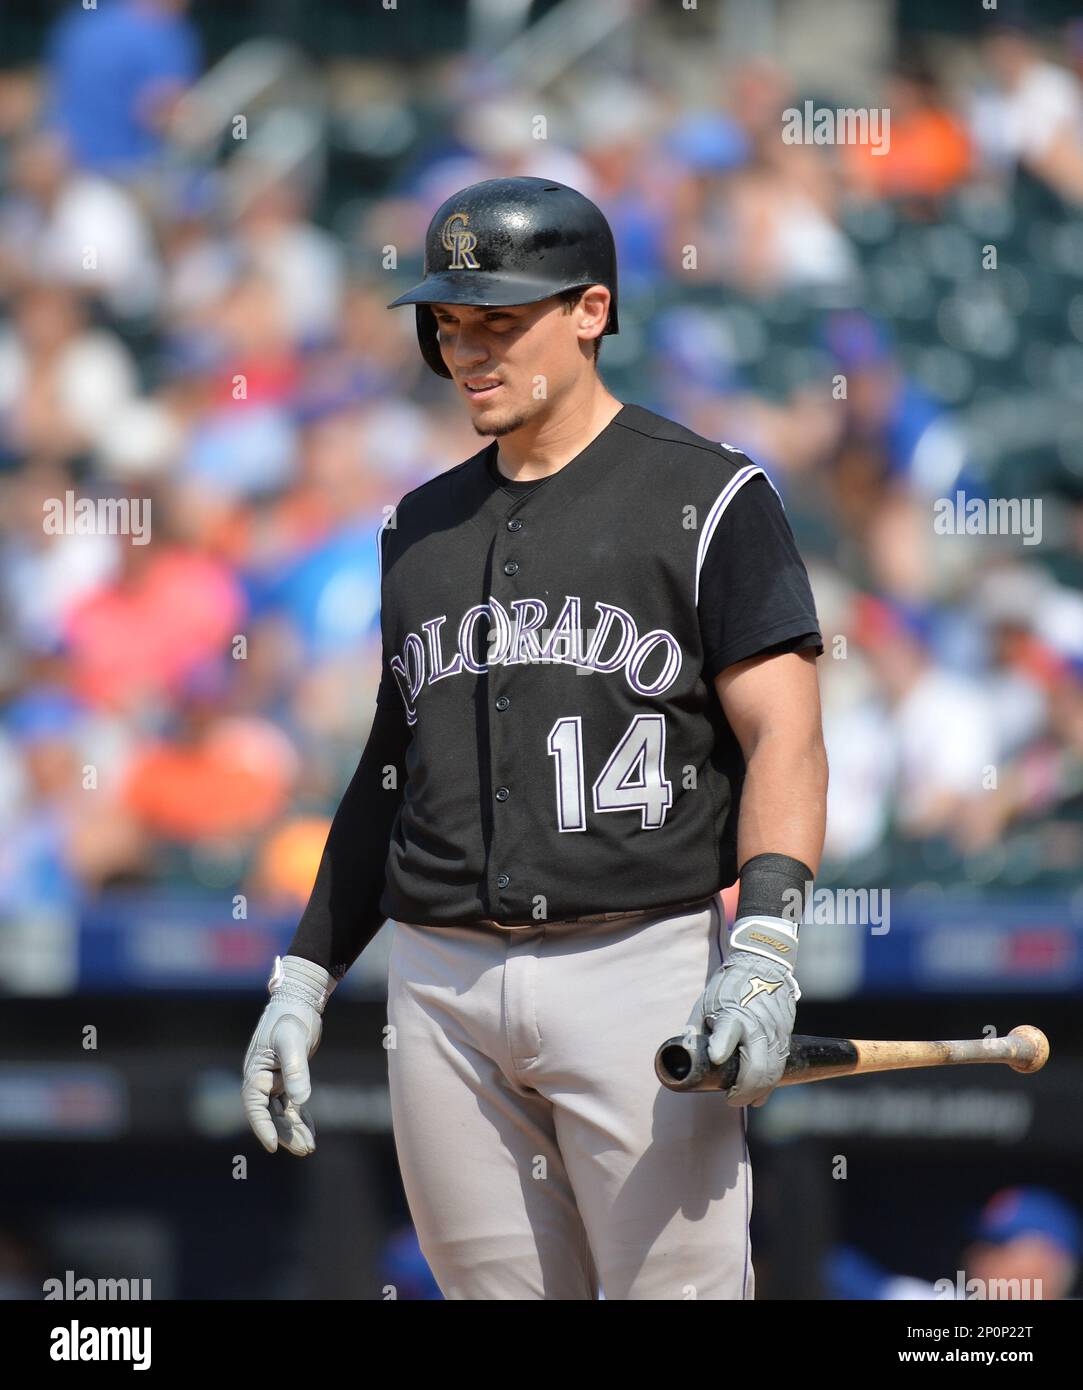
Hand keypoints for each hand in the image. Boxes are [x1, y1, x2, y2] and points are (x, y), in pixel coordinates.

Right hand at [242, 955, 334, 1155]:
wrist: (300, 999)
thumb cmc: (291, 1017)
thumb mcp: (293, 1042)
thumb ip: (296, 1071)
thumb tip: (301, 1100)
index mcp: (256, 1072)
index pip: (255, 1107)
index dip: (263, 1128)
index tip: (273, 1147)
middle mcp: (262, 1080)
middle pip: (271, 1114)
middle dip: (286, 1134)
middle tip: (304, 1149)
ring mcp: (275, 1080)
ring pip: (282, 1112)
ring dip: (295, 1129)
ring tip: (309, 1147)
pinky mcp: (288, 1078)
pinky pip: (292, 1104)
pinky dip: (301, 1117)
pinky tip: (311, 1132)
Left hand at [696, 950, 798, 1107]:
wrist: (764, 964)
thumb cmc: (729, 985)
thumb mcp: (706, 1001)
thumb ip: (696, 1029)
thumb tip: (683, 1053)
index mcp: (732, 1013)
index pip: (728, 1032)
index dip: (721, 1046)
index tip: (716, 1058)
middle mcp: (756, 1025)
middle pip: (757, 1066)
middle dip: (744, 1090)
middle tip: (731, 1099)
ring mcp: (774, 1031)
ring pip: (772, 1071)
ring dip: (759, 1090)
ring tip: (746, 1100)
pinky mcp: (785, 1035)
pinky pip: (780, 1064)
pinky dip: (771, 1082)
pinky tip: (761, 1093)